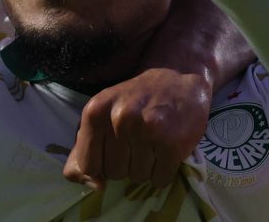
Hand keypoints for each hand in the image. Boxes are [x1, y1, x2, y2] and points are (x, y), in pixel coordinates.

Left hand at [65, 67, 210, 189]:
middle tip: (137, 143)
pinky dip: (163, 173)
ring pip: (138, 177)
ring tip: (153, 144)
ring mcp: (147, 130)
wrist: (181, 83)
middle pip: (114, 173)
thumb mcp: (104, 111)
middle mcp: (119, 118)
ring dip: (146, 168)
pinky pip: (160, 179)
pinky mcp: (172, 143)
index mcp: (96, 110)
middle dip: (126, 165)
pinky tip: (166, 151)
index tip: (113, 152)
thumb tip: (94, 184)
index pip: (88, 164)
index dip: (101, 165)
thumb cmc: (137, 100)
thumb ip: (87, 145)